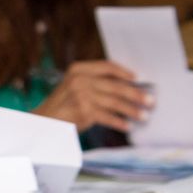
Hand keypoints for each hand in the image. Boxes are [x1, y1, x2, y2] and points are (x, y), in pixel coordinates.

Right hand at [33, 60, 152, 132]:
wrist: (41, 123)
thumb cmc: (61, 106)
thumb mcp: (73, 86)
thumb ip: (94, 82)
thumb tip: (127, 86)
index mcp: (78, 69)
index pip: (107, 66)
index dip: (125, 72)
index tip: (138, 78)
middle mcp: (79, 80)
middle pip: (115, 86)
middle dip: (136, 94)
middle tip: (150, 101)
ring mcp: (81, 96)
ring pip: (115, 102)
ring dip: (132, 110)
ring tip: (143, 116)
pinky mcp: (83, 112)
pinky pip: (108, 117)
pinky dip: (119, 122)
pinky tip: (127, 126)